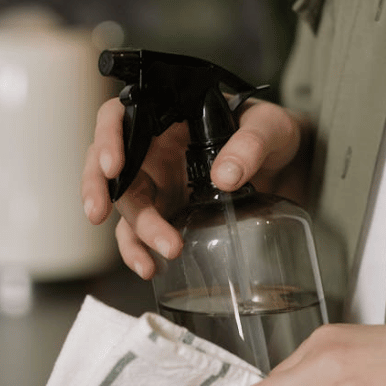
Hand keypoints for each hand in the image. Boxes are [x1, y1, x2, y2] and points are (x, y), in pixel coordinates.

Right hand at [80, 97, 305, 278]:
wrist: (288, 164)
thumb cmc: (272, 133)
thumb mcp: (269, 128)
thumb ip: (250, 144)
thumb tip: (225, 175)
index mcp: (167, 117)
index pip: (120, 117)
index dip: (107, 137)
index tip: (113, 164)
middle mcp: (154, 149)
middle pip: (108, 165)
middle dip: (98, 190)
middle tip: (98, 213)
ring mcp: (158, 184)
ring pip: (126, 206)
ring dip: (133, 233)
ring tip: (155, 257)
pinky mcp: (168, 213)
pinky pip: (141, 234)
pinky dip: (140, 251)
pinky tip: (151, 267)